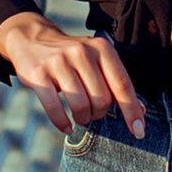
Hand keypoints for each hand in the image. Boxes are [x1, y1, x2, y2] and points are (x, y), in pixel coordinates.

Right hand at [0, 11, 146, 138]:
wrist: (32, 40)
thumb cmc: (72, 58)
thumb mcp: (96, 60)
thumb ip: (116, 83)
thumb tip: (140, 113)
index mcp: (101, 48)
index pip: (122, 84)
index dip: (131, 110)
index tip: (139, 132)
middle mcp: (81, 52)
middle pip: (102, 100)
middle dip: (99, 114)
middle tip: (93, 112)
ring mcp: (58, 62)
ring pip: (81, 106)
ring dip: (83, 119)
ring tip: (80, 116)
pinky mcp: (39, 74)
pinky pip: (56, 109)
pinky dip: (63, 124)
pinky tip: (67, 127)